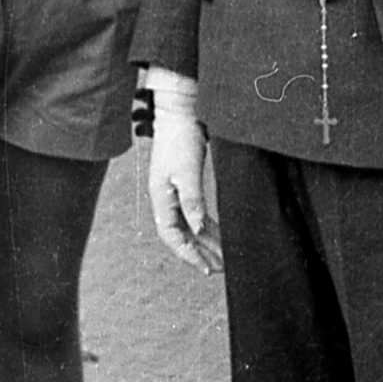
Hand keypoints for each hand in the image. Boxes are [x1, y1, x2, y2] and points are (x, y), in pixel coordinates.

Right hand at [148, 109, 222, 272]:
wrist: (180, 112)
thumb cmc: (181, 139)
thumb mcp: (187, 171)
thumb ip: (192, 200)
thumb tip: (198, 230)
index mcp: (160, 198)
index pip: (171, 236)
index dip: (188, 254)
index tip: (207, 268)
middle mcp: (164, 199)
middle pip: (180, 235)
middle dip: (199, 253)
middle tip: (219, 269)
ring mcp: (173, 193)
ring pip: (189, 226)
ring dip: (204, 242)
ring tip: (222, 257)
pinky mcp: (184, 185)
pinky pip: (195, 214)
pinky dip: (207, 226)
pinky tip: (220, 235)